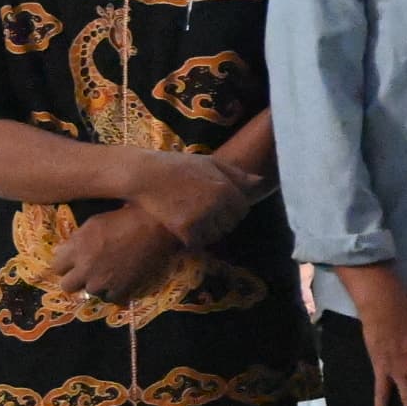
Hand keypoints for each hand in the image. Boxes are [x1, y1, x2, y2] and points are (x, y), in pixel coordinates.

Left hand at [48, 205, 181, 301]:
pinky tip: (122, 280)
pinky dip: (115, 291)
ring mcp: (103, 282)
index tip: (74, 260)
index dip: (66, 263)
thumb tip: (61, 252)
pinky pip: (111, 298)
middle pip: (68, 285)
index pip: (56, 267)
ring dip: (97, 284)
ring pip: (90, 292)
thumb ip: (75, 240)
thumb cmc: (125, 219)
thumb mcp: (94, 222)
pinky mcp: (122, 290)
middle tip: (88, 270)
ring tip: (110, 273)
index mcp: (76, 249)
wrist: (158, 228)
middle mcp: (86, 269)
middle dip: (76, 278)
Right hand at [119, 153, 255, 246]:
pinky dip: (193, 239)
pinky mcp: (184, 229)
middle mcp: (217, 204)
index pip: (243, 209)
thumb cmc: (179, 166)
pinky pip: (198, 243)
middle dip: (221, 221)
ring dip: (208, 232)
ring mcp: (201, 218)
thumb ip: (236, 174)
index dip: (233, 210)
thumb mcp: (210, 162)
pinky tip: (184, 229)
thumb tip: (261, 181)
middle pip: (230, 224)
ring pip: (215, 235)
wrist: (145, 175)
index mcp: (225, 188)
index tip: (220, 208)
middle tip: (204, 214)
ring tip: (195, 220)